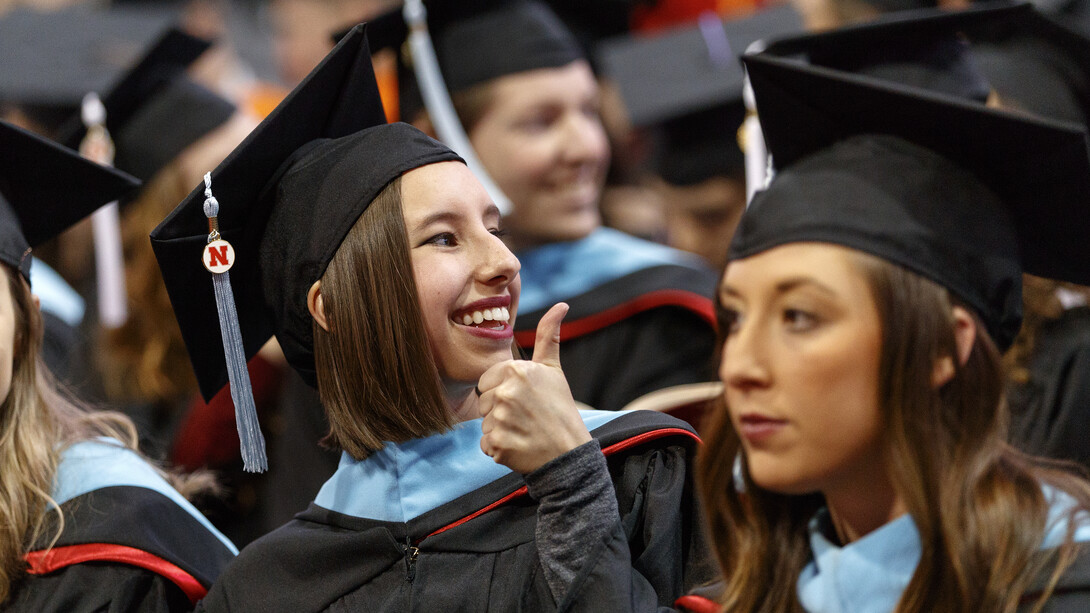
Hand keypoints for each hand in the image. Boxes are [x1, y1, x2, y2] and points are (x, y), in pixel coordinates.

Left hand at [478, 303, 591, 473]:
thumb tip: (561, 305)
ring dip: (499, 430)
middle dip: (500, 411)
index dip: (503, 392)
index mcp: (516, 370)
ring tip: (524, 432)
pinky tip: (519, 445)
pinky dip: (499, 448)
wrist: (569, 453)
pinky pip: (485, 444)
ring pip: (484, 423)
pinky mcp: (497, 444)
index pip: (487, 381)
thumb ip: (548, 336)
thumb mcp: (553, 370)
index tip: (525, 401)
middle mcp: (506, 392)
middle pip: (484, 401)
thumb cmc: (560, 409)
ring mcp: (500, 419)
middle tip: (526, 417)